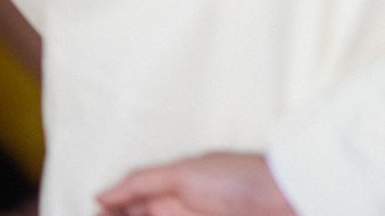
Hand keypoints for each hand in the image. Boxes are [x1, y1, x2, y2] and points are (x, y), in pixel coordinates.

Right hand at [97, 152, 294, 215]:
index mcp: (175, 187)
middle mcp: (183, 208)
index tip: (92, 214)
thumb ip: (143, 181)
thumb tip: (102, 193)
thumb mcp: (186, 172)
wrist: (292, 199)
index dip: (110, 209)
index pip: (130, 201)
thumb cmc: (246, 177)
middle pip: (142, 214)